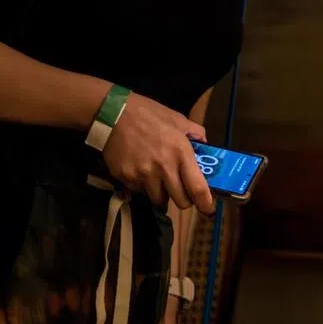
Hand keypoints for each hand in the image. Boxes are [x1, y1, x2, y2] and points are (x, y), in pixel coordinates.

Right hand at [101, 92, 214, 215]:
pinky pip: (139, 191)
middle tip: (181, 191)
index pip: (197, 187)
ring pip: (158, 199)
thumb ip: (194, 132)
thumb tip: (204, 144)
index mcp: (181, 152)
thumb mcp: (177, 119)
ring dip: (162, 193)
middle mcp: (164, 167)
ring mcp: (143, 175)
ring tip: (158, 179)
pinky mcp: (126, 178)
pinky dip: (143, 186)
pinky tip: (140, 171)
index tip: (208, 209)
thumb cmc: (148, 114)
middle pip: (180, 201)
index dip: (205, 202)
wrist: (113, 114)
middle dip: (183, 199)